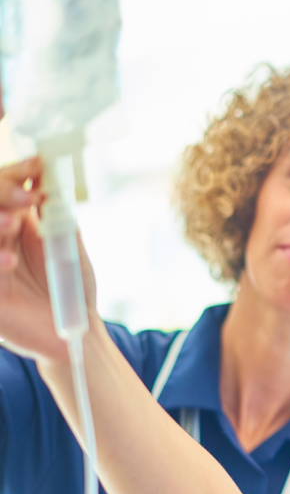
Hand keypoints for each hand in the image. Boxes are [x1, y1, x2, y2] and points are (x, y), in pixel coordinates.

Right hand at [0, 157, 97, 363]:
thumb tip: (50, 177)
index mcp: (15, 223)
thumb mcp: (68, 245)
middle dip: (2, 193)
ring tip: (14, 223)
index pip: (1, 189)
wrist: (77, 328)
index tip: (36, 165)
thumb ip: (57, 215)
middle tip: (28, 196)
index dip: (12, 175)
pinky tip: (9, 262)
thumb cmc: (73, 287)